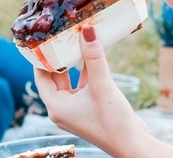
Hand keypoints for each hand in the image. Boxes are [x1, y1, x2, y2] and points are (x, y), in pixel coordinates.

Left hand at [34, 26, 148, 156]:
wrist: (131, 142)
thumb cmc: (112, 120)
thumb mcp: (102, 85)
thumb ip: (94, 57)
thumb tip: (87, 31)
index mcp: (56, 106)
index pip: (41, 76)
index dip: (42, 57)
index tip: (46, 38)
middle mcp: (63, 107)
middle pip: (56, 76)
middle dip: (61, 56)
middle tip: (64, 35)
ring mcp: (78, 107)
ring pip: (72, 79)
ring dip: (76, 61)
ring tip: (79, 40)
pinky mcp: (91, 106)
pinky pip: (85, 83)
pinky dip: (89, 69)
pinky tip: (96, 55)